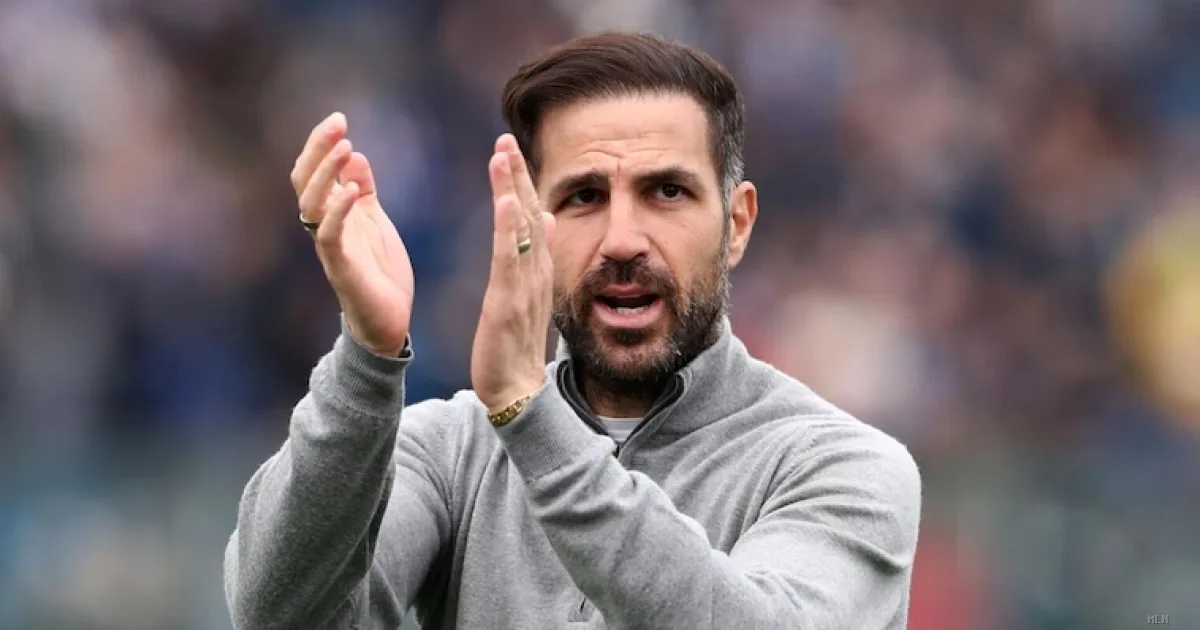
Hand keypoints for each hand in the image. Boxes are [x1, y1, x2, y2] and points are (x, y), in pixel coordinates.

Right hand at [292, 112, 413, 355]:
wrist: (388, 322)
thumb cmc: (379, 272)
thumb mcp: (375, 221)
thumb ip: (363, 190)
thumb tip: (355, 154)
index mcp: (332, 213)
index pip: (313, 171)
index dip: (321, 144)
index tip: (339, 118)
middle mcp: (324, 226)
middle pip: (304, 180)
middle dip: (317, 148)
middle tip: (338, 123)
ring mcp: (329, 246)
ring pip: (309, 204)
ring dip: (325, 173)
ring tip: (345, 147)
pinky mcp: (340, 268)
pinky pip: (329, 235)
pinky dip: (339, 210)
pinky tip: (354, 191)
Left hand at [470, 134, 556, 412]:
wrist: (516, 393)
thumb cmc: (517, 349)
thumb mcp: (527, 298)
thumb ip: (537, 260)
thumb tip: (548, 222)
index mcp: (537, 271)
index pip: (532, 218)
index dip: (522, 183)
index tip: (511, 149)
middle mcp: (535, 273)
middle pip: (529, 214)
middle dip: (517, 175)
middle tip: (505, 138)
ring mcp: (524, 286)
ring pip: (520, 228)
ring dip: (512, 188)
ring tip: (503, 153)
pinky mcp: (509, 301)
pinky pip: (511, 258)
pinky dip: (511, 227)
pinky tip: (509, 200)